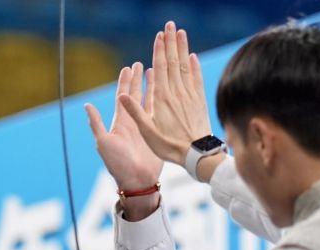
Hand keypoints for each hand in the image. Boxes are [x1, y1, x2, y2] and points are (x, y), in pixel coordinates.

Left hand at [85, 63, 163, 193]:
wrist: (137, 181)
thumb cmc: (117, 164)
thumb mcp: (103, 142)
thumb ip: (97, 124)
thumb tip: (87, 105)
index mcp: (120, 122)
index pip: (121, 97)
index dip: (124, 82)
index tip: (128, 67)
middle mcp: (132, 122)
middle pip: (135, 95)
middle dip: (137, 80)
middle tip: (141, 64)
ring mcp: (145, 127)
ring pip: (149, 102)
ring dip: (151, 87)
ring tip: (155, 72)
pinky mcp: (156, 134)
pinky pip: (160, 114)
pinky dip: (163, 102)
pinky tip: (167, 93)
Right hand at [118, 21, 213, 167]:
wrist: (197, 153)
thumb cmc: (169, 145)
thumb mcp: (147, 131)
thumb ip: (135, 111)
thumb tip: (121, 95)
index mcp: (161, 98)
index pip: (160, 68)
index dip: (159, 50)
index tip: (159, 35)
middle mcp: (176, 92)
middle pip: (173, 62)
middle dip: (171, 42)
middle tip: (170, 25)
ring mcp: (189, 95)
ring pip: (185, 66)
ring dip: (183, 48)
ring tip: (181, 33)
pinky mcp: (199, 101)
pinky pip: (196, 79)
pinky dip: (195, 67)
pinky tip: (193, 57)